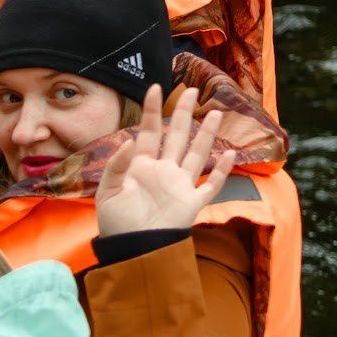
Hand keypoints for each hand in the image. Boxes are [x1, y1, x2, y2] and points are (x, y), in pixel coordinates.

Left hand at [96, 86, 233, 237]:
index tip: (155, 88)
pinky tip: (229, 155)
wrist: (131, 248)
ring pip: (196, 154)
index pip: (148, 132)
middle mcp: (163, 171)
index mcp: (141, 166)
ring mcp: (180, 185)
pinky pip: (211, 185)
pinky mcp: (192, 202)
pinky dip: (222, 171)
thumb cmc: (116, 222)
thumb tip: (128, 140)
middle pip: (176, 137)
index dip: (151, 111)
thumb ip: (115, 166)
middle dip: (183, 114)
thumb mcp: (106, 192)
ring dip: (206, 135)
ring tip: (215, 113)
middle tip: (191, 91)